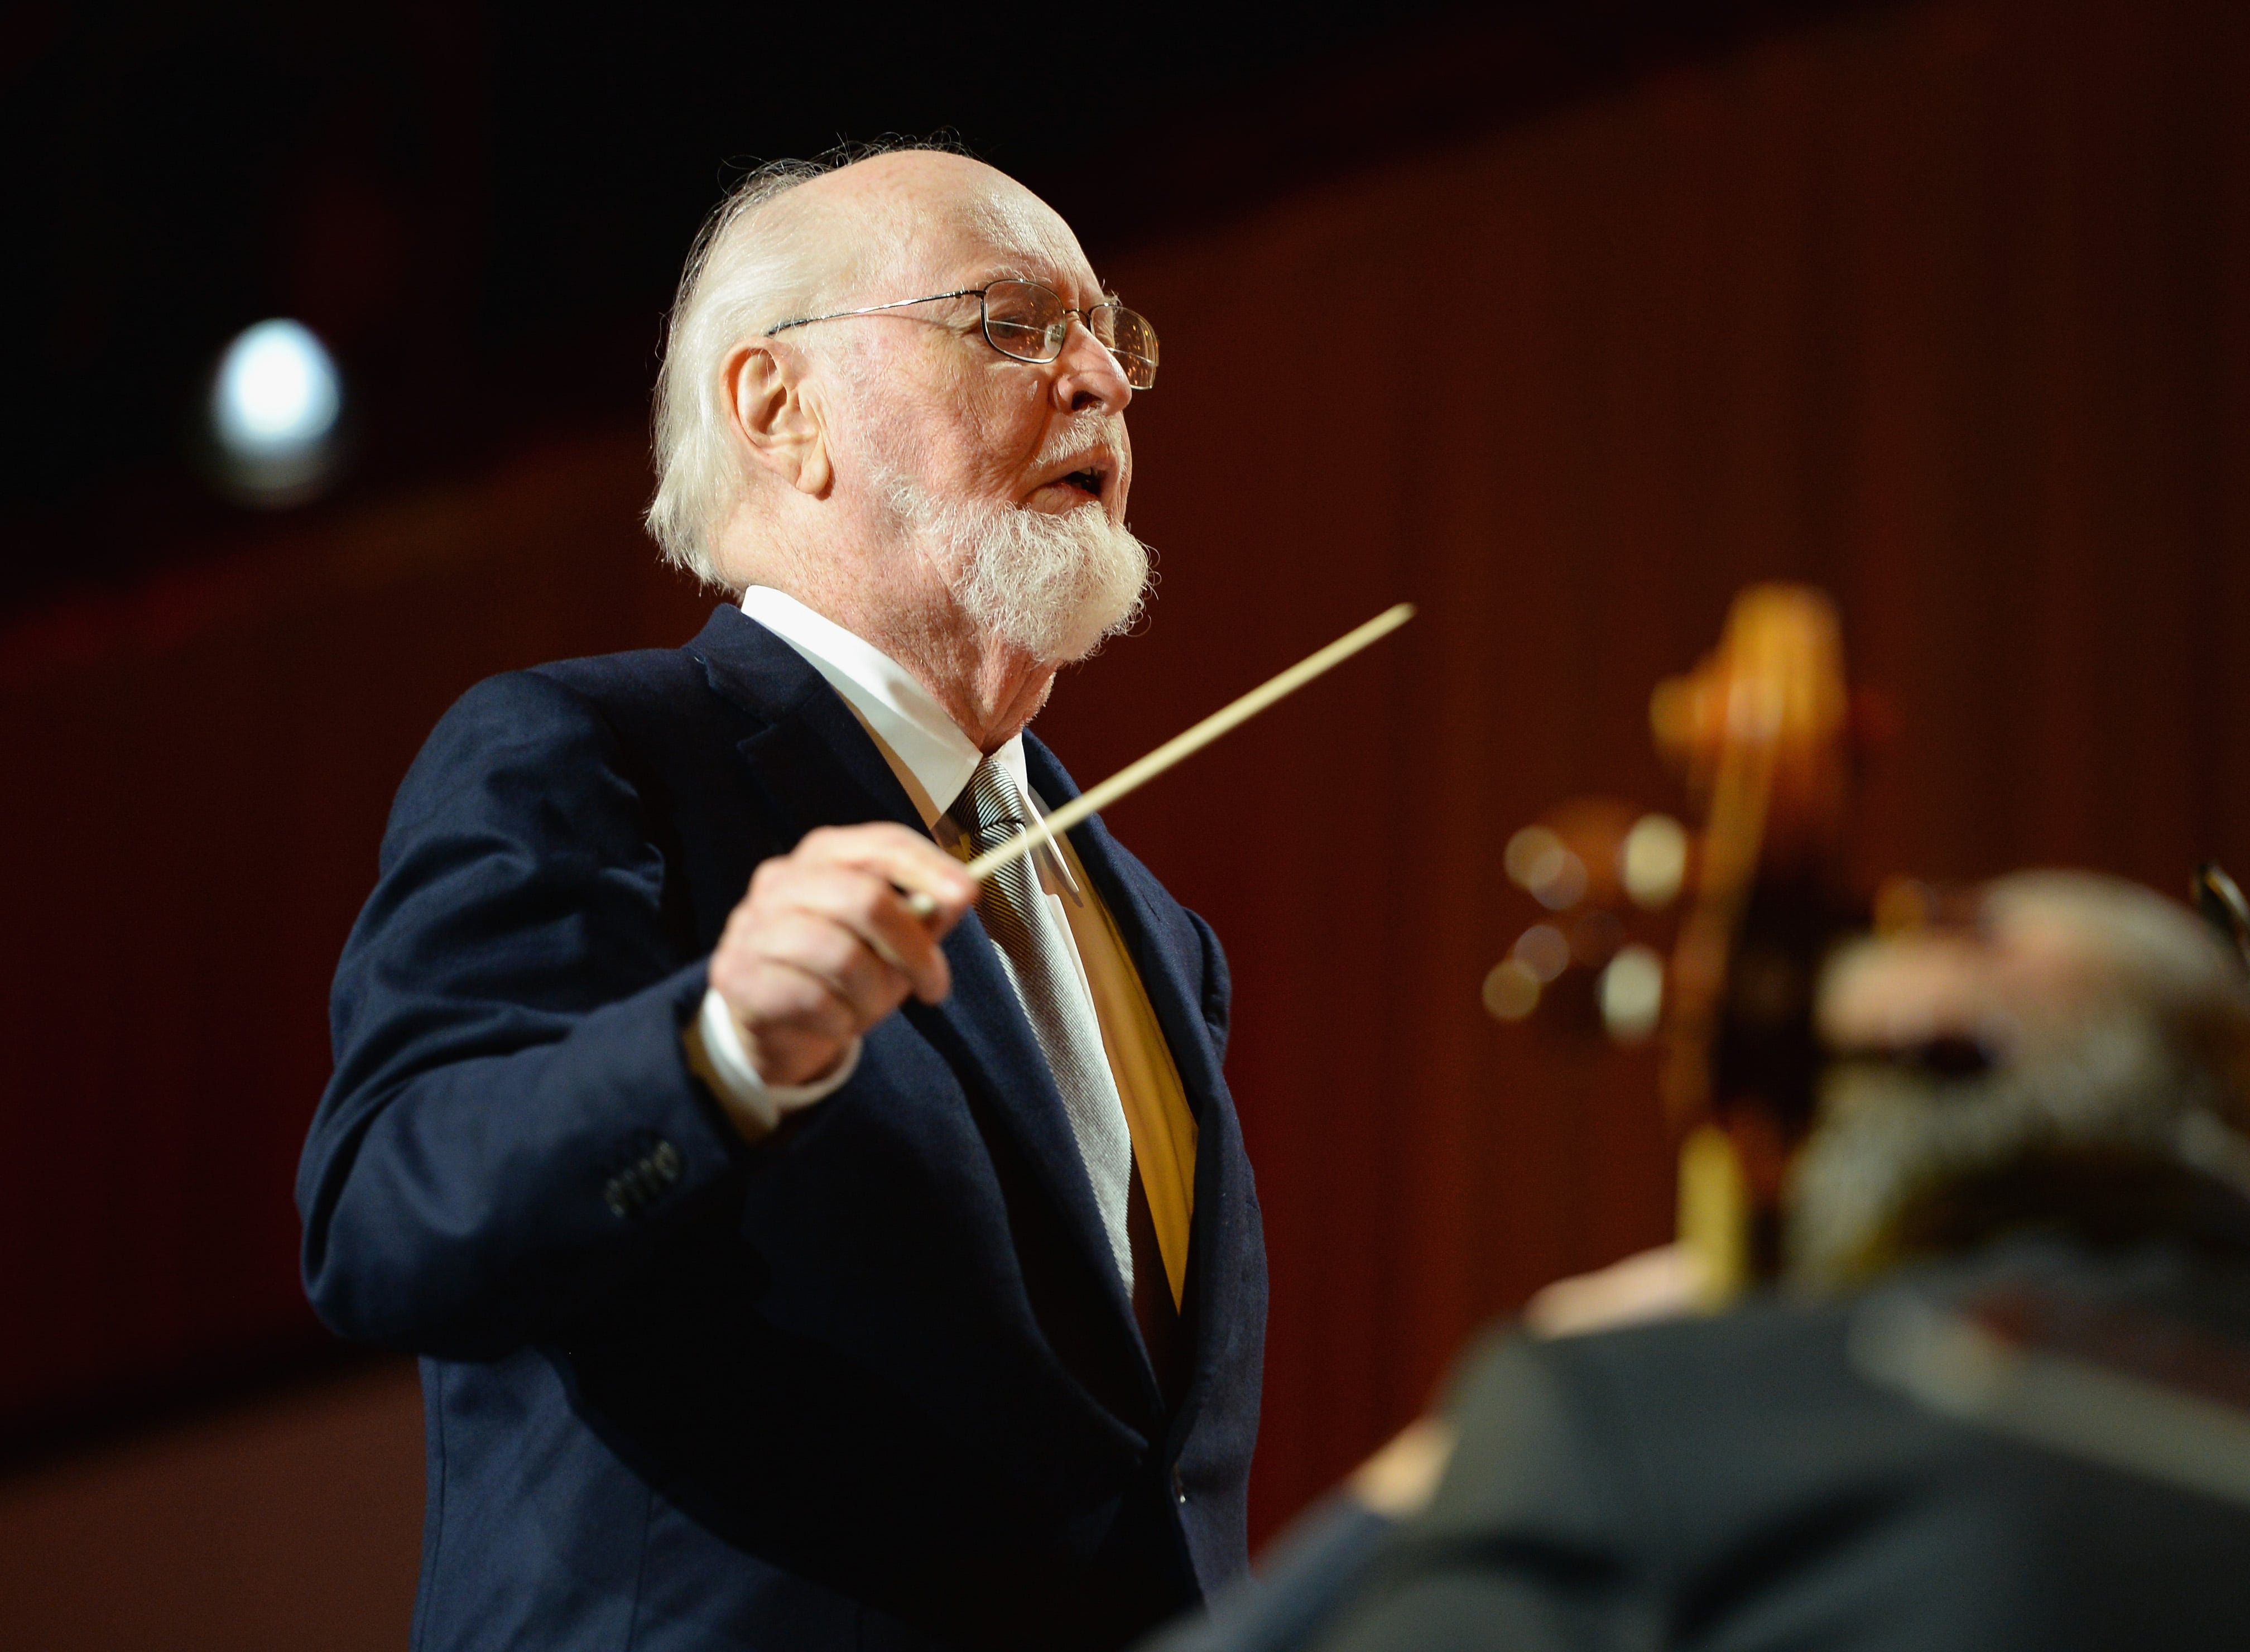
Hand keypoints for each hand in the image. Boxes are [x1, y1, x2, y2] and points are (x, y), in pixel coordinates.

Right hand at [708, 823, 977, 1087]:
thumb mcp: (890, 940)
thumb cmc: (841, 971)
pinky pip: (812, 999)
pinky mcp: (736, 975)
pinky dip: (840, 1021)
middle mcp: (781, 881)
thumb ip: (925, 914)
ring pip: (841, 956)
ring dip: (874, 995)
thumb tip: (962, 892)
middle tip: (935, 985)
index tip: (967, 894)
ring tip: (872, 1008)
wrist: (774, 1025)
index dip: (928, 866)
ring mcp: (751, 926)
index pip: (880, 844)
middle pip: (864, 898)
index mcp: (823, 855)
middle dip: (912, 949)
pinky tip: (836, 1022)